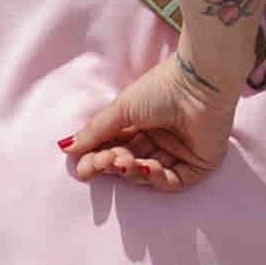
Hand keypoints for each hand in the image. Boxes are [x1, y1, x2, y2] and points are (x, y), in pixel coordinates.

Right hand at [58, 53, 236, 191]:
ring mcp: (178, 152)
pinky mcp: (198, 164)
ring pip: (147, 175)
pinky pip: (172, 181)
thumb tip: (66, 147)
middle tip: (104, 161)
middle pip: (128, 162)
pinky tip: (144, 167)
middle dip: (112, 165)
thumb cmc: (162, 88)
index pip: (114, 147)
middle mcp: (159, 138)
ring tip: (123, 160)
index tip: (82, 167)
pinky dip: (155, 179)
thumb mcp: (121, 109)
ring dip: (131, 171)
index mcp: (142, 123)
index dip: (98, 159)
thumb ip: (95, 131)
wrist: (199, 83)